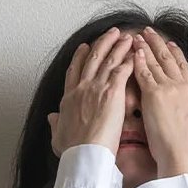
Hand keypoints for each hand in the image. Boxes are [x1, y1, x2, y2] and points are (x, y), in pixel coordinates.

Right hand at [48, 27, 134, 156]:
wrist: (83, 154)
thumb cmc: (73, 150)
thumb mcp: (58, 135)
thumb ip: (56, 123)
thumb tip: (52, 117)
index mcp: (69, 98)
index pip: (74, 71)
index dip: (80, 57)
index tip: (84, 47)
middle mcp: (81, 88)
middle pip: (91, 59)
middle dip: (102, 44)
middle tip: (111, 33)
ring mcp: (96, 88)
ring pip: (107, 61)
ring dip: (118, 46)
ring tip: (126, 36)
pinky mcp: (111, 93)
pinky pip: (121, 71)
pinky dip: (129, 60)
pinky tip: (136, 53)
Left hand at [132, 27, 187, 177]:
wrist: (184, 156)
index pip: (184, 69)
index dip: (177, 55)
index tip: (170, 45)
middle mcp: (184, 88)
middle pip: (169, 59)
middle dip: (158, 44)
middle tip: (150, 32)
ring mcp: (169, 89)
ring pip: (155, 62)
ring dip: (145, 47)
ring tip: (138, 35)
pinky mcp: (154, 95)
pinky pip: (144, 72)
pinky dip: (138, 60)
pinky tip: (132, 51)